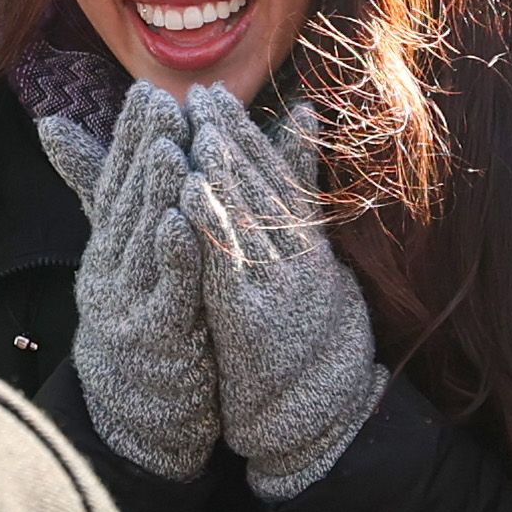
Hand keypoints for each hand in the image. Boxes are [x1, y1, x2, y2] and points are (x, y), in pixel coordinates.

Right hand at [62, 84, 221, 480]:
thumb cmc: (141, 321)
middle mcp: (110, 269)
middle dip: (144, 149)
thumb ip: (104, 194)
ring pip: (143, 238)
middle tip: (161, 103)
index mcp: (109, 247)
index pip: (115, 181)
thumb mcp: (121, 256)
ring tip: (172, 146)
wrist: (138, 413)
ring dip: (157, 190)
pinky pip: (166, 290)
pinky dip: (171, 254)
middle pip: (127, 201)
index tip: (144, 93)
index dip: (128, 137)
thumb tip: (55, 126)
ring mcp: (129, 303)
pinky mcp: (155, 337)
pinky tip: (179, 222)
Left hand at [180, 88, 383, 497]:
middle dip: (231, 142)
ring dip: (224, 174)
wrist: (320, 413)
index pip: (272, 178)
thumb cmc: (308, 328)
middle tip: (201, 99)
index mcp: (304, 242)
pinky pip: (231, 267)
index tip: (214, 98)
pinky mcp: (257, 320)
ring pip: (251, 222)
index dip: (244, 135)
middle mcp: (297, 259)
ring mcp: (280, 289)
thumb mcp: (311, 254)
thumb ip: (302, 185)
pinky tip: (190, 197)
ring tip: (196, 134)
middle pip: (263, 190)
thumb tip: (307, 112)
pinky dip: (213, 227)